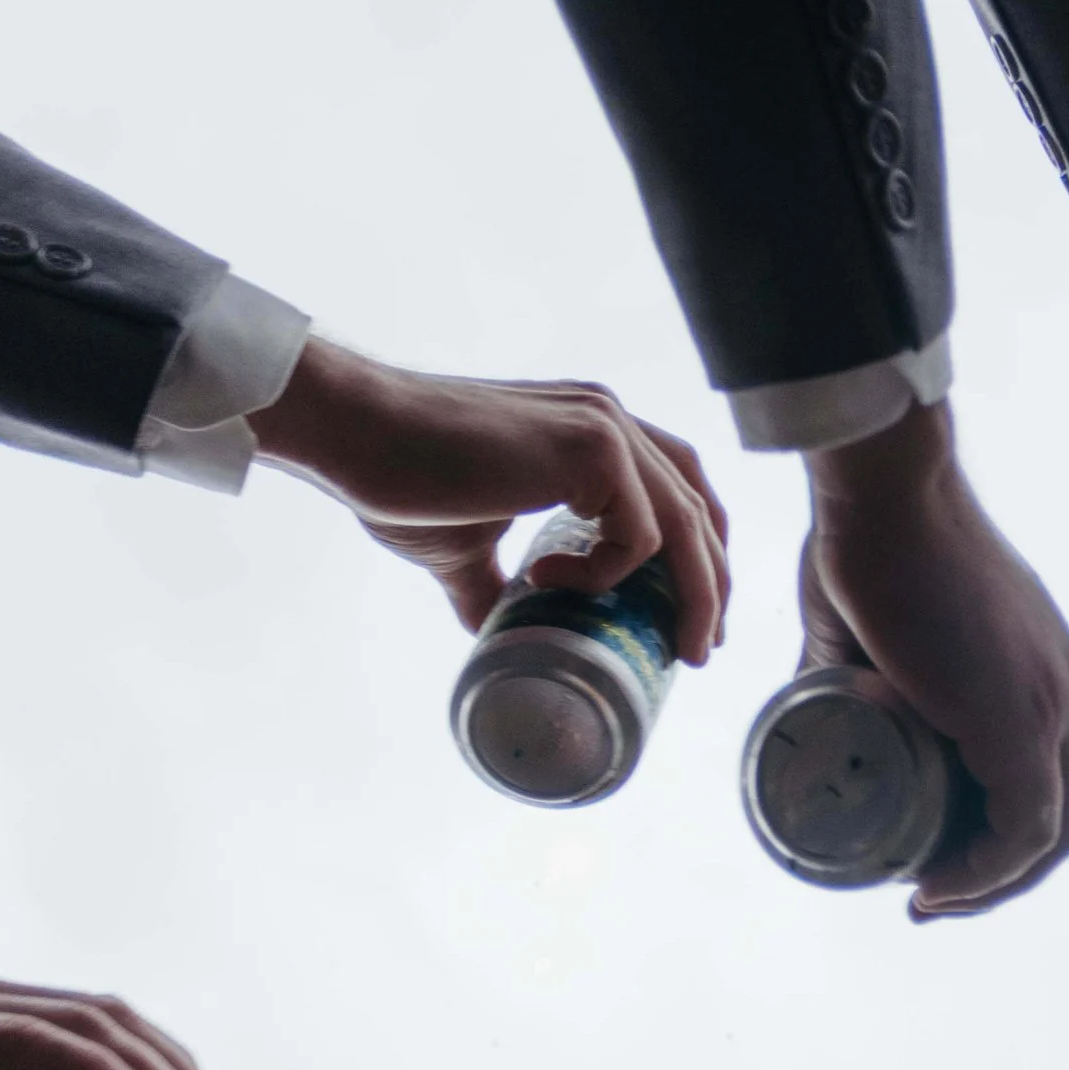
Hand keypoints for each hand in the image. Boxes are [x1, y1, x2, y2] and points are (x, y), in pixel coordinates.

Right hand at [251, 340, 729, 659]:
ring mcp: (605, 429)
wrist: (356, 433)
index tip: (687, 615)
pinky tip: (549, 584)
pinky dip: (607, 575)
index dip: (696, 550)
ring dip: (696, 595)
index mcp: (590, 431)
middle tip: (701, 648)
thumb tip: (500, 640)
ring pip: (686, 524)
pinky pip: (638, 534)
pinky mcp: (591, 449)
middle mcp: (609, 419)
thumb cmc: (400, 477)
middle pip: (698, 503)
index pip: (677, 485)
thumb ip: (493, 587)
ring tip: (681, 649)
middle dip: (712, 581)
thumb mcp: (463, 547)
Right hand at [803, 401, 1068, 916]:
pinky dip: (987, 873)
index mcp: (1048, 668)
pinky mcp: (1020, 719)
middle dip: (1009, 869)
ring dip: (999, 882)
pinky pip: (1025, 827)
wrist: (884, 491)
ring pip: (1057, 828)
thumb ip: (848, 673)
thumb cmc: (868, 537)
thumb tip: (803, 713)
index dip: (1015, 832)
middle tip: (938, 893)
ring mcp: (1053, 702)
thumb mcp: (868, 631)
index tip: (945, 860)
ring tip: (933, 902)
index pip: (1062, 773)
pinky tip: (936, 889)